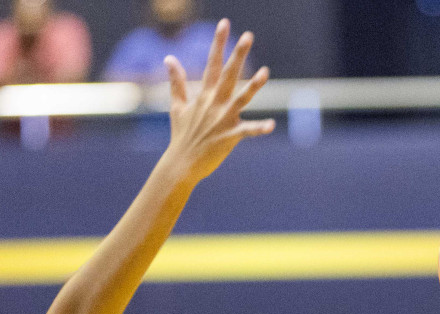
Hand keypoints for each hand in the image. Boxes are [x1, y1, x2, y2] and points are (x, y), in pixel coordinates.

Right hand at [163, 21, 274, 184]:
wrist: (181, 164)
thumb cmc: (181, 135)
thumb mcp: (176, 106)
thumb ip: (176, 82)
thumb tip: (169, 58)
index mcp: (204, 95)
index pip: (212, 63)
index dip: (218, 43)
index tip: (225, 23)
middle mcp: (214, 103)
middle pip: (228, 74)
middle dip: (238, 55)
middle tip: (248, 36)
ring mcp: (223, 119)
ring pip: (241, 98)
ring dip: (253, 86)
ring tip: (266, 72)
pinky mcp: (230, 137)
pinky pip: (247, 131)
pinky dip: (259, 129)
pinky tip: (271, 125)